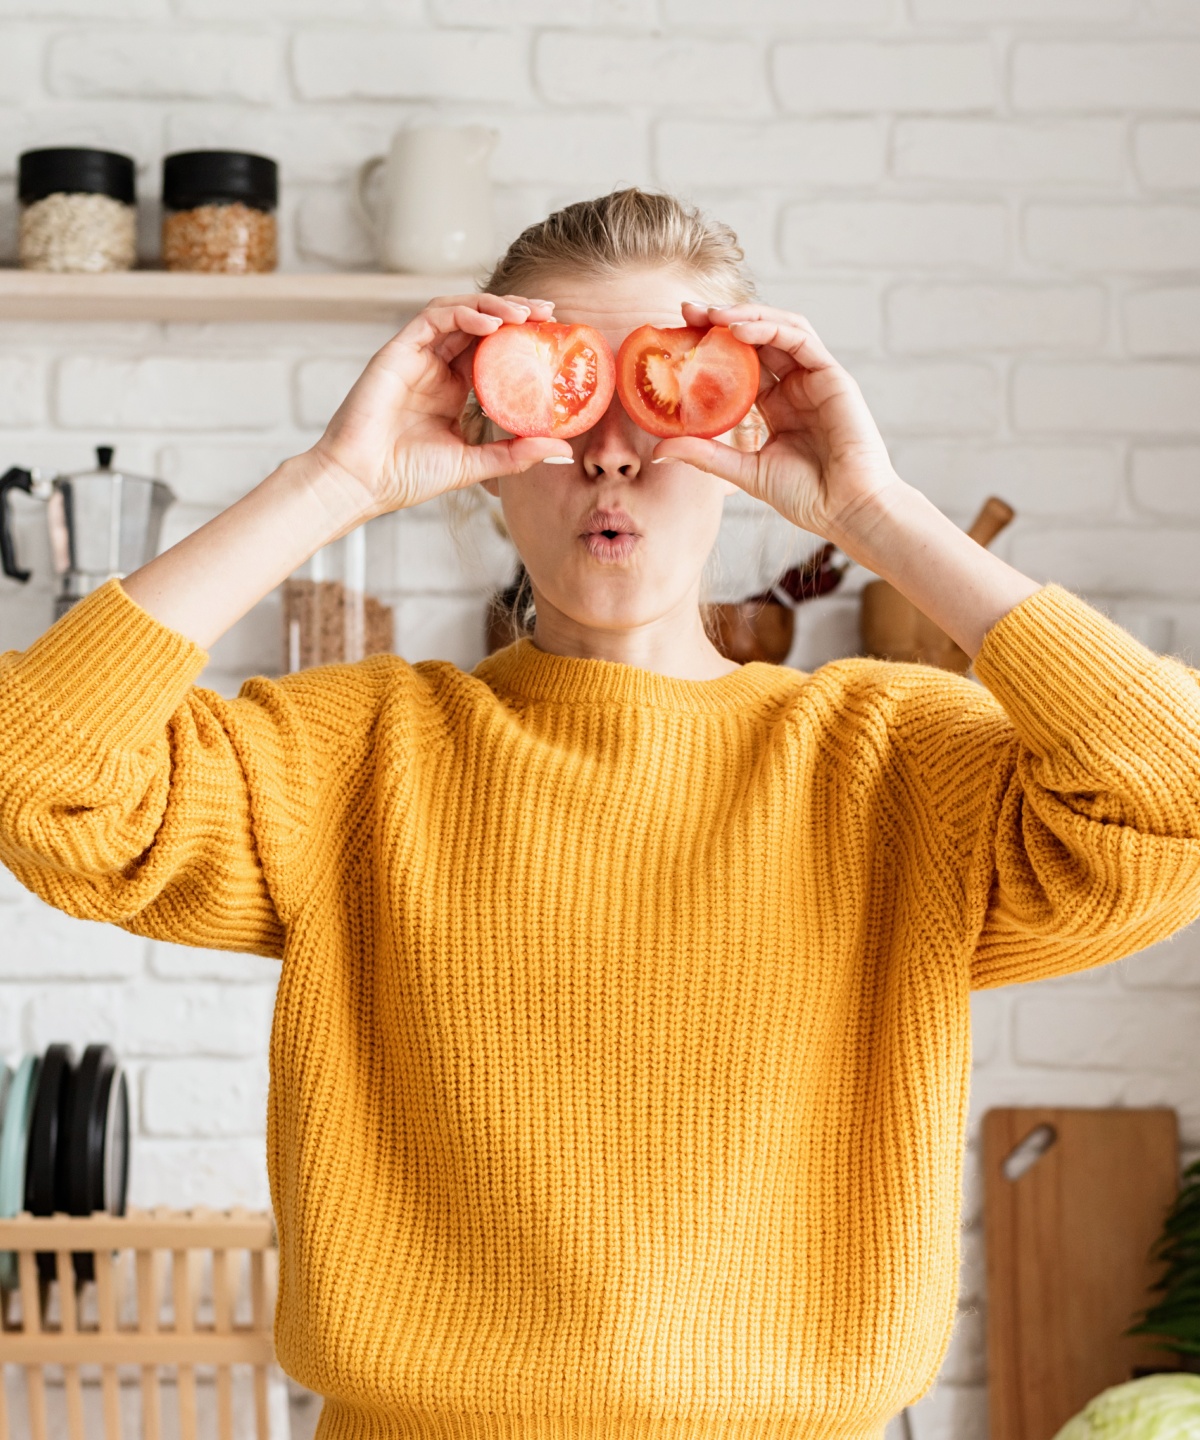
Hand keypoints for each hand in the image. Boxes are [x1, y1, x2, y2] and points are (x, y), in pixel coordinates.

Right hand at [308, 292, 572, 517]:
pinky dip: (464, 313)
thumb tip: (563, 450)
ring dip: (494, 305)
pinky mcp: (397, 350)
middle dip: (516, 311)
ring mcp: (417, 356)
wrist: (363, 482)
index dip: (524, 338)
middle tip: (550, 312)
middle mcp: (437, 367)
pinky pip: (434, 317)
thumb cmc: (409, 476)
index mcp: (455, 389)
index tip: (555, 336)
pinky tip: (491, 322)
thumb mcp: (476, 464)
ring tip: (526, 313)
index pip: (494, 349)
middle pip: (481, 323)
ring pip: (460, 312)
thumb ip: (517, 454)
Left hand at [653, 302, 906, 547]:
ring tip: (709, 314)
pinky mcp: (833, 376)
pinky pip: (799, 339)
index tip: (677, 336)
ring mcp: (814, 379)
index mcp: (775, 406)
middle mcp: (794, 387)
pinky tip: (739, 330)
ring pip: (778, 330)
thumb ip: (705, 455)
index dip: (710, 347)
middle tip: (686, 310)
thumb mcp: (743, 471)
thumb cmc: (804, 496)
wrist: (845, 509)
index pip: (739, 364)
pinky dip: (770, 329)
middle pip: (756, 340)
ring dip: (744, 316)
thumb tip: (658, 449)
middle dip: (720, 320)